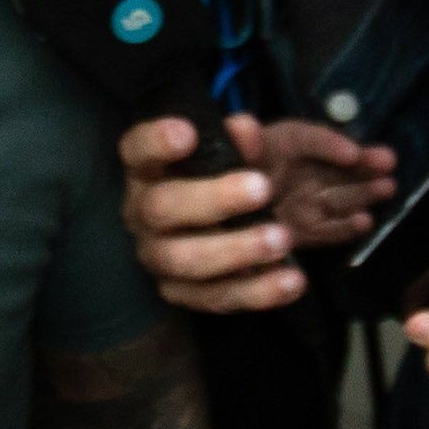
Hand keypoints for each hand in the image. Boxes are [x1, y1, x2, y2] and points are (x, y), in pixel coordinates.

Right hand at [120, 112, 394, 311]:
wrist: (233, 225)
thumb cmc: (227, 178)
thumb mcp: (241, 151)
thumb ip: (244, 140)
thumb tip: (245, 130)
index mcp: (148, 170)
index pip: (137, 150)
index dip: (156, 142)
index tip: (188, 133)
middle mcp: (142, 213)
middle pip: (161, 208)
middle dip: (214, 199)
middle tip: (263, 188)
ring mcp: (159, 257)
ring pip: (186, 260)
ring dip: (238, 250)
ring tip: (283, 239)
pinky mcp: (182, 293)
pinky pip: (216, 297)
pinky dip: (257, 292)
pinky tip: (291, 280)